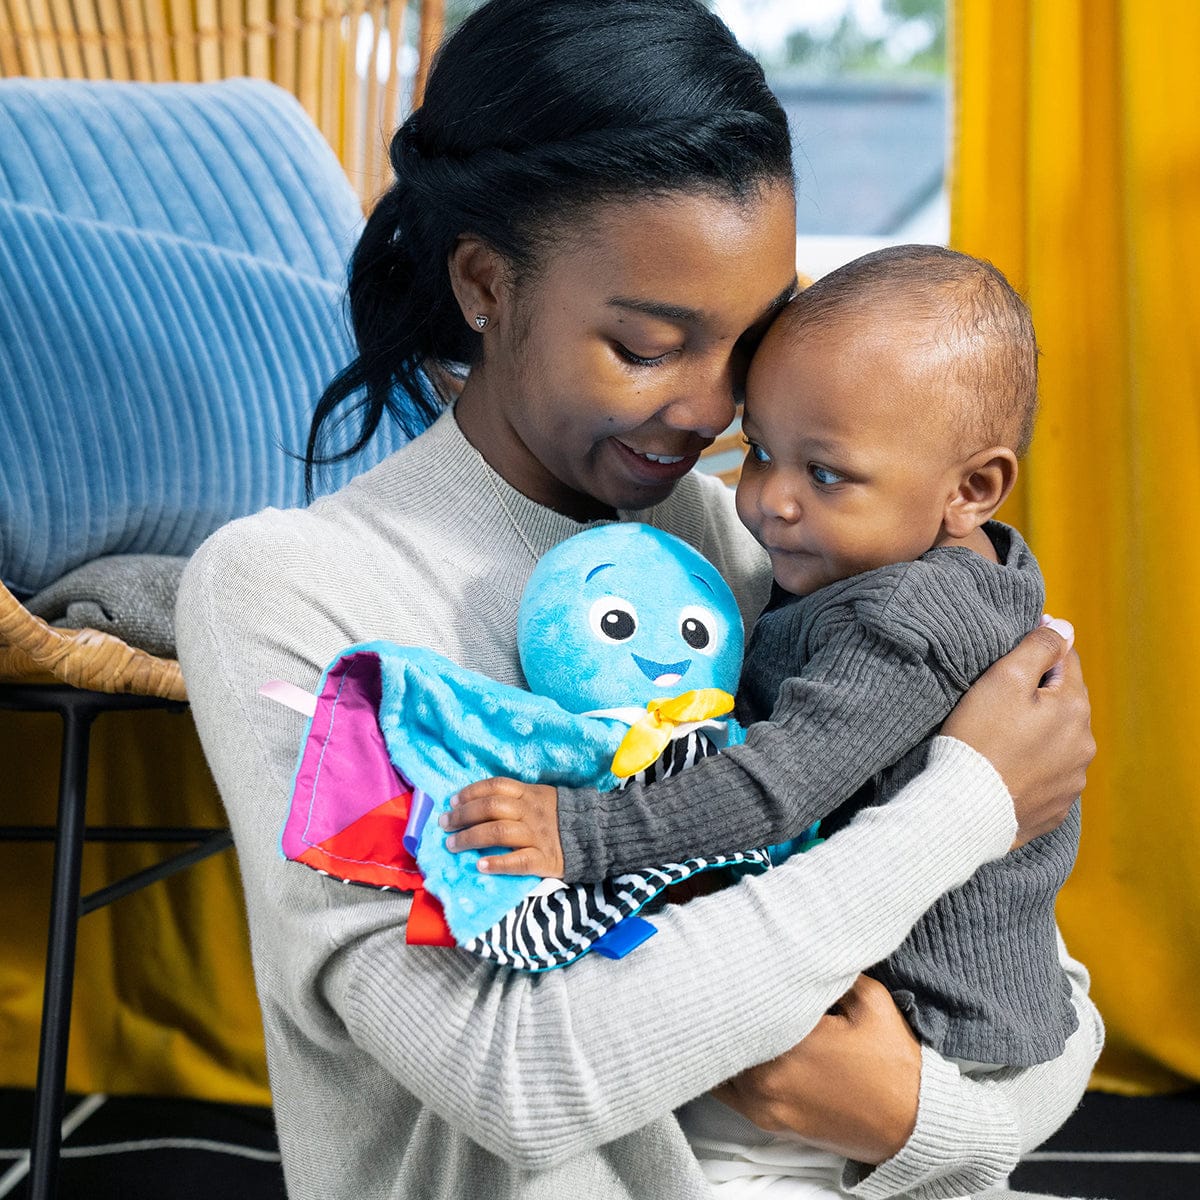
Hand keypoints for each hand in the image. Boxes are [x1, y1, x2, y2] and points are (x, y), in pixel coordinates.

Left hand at [441, 777, 564, 876]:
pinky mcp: (544, 858)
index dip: (471, 792)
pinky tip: (480, 865)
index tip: (452, 802)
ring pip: (498, 832)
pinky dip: (497, 863)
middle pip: (491, 809)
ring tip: (452, 845)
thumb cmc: (562, 817)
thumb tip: (478, 803)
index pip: (495, 786)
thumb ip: (517, 798)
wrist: (597, 834)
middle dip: (463, 816)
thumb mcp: (542, 797)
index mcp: (530, 793)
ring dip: (471, 838)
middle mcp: (531, 811)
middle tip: (444, 825)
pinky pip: (518, 861)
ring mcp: (537, 835)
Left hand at [712, 976, 919, 1164]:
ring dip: (723, 1041)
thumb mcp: (871, 1002)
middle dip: (723, 1011)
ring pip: (719, 1067)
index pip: (739, 1007)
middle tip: (722, 986)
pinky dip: (728, 1069)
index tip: (731, 967)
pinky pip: (730, 1092)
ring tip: (729, 1015)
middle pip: (722, 1037)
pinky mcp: (769, 1123)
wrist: (914, 1125)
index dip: (731, 984)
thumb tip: (800, 951)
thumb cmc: (893, 1064)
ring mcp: (764, 1106)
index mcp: (790, 1045)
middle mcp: (767, 1081)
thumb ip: (832, 973)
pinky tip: (740, 1048)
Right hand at [942, 618, 1093, 847]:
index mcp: (1074, 708)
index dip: (1040, 651)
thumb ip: (1038, 648)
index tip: (1012, 651)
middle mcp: (1083, 745)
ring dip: (1038, 732)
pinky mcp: (1056, 808)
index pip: (1066, 661)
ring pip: (1058, 740)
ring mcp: (1072, 781)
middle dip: (1039, 694)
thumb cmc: (979, 739)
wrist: (964, 809)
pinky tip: (1007, 766)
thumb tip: (1065, 628)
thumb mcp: (1003, 680)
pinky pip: (1048, 776)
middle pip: (1064, 702)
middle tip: (998, 697)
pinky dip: (1032, 766)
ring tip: (1001, 736)